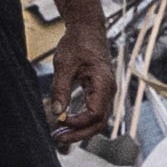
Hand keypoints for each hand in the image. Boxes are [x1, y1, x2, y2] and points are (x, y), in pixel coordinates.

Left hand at [47, 19, 112, 146]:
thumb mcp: (65, 64)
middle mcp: (109, 91)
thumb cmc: (78, 43)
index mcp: (104, 84)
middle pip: (99, 122)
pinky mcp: (100, 91)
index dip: (78, 123)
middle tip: (58, 137)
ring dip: (80, 129)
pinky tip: (67, 122)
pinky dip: (82, 121)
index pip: (95, 114)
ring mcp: (106, 92)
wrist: (88, 29)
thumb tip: (57, 112)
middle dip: (79, 133)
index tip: (60, 122)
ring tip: (59, 132)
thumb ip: (61, 88)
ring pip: (98, 120)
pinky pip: (95, 112)